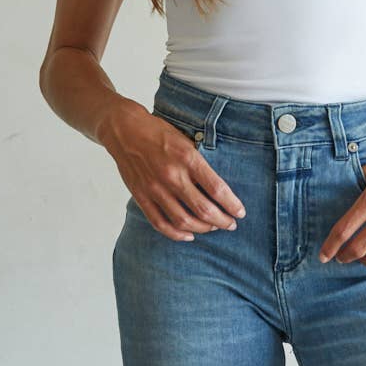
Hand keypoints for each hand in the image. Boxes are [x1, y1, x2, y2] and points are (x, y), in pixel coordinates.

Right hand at [101, 100, 245, 241]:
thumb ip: (199, 163)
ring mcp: (155, 189)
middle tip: (231, 224)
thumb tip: (217, 186)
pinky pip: (160, 223)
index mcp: (187, 158)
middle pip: (203, 209)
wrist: (125, 130)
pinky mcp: (141, 196)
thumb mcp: (185, 140)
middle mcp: (172, 176)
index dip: (232, 204)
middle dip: (222, 220)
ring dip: (203, 228)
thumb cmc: (159, 132)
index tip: (240, 212)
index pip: (217, 189)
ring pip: (184, 220)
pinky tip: (188, 235)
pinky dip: (176, 234)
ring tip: (213, 227)